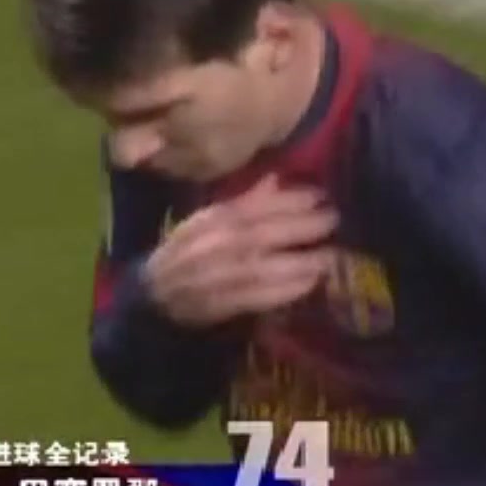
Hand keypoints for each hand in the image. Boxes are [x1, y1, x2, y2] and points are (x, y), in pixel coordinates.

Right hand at [143, 174, 337, 327]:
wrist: (154, 296)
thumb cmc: (187, 254)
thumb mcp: (207, 222)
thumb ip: (242, 203)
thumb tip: (276, 180)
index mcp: (205, 222)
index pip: (247, 207)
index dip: (283, 200)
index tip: (317, 195)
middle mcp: (208, 246)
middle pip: (256, 234)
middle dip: (297, 225)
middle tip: (331, 220)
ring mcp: (211, 277)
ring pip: (258, 267)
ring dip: (297, 261)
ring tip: (328, 256)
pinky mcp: (217, 306)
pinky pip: (254, 297)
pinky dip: (283, 290)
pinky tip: (309, 283)